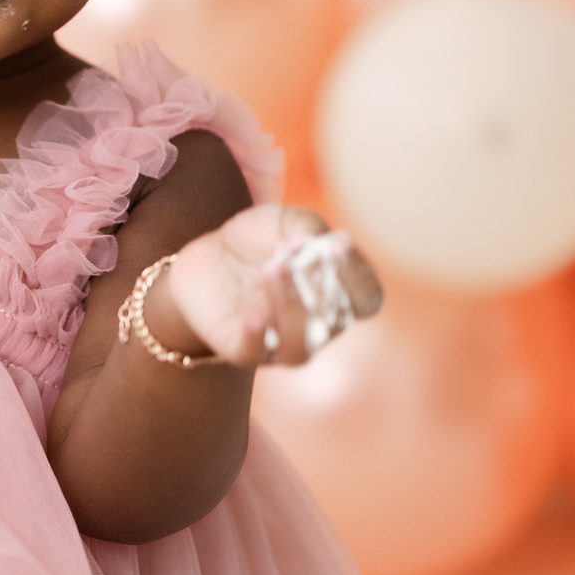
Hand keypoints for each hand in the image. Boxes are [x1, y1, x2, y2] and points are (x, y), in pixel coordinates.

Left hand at [156, 204, 385, 369]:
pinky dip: (257, 334)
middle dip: (317, 288)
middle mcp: (315, 326)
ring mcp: (279, 342)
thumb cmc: (259, 239)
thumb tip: (330, 245)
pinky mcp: (241, 348)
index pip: (367, 299)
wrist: (207, 255)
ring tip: (270, 269)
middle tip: (293, 253)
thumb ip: (311, 229)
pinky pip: (254, 353)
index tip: (337, 246)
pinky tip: (255, 311)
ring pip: (298, 345)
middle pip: (333, 322)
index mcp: (337, 294)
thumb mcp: (285, 221)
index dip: (358, 278)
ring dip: (287, 307)